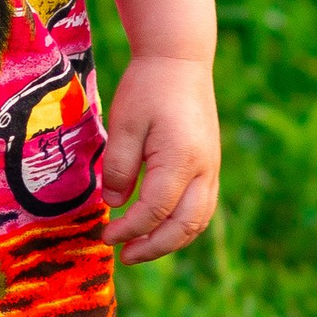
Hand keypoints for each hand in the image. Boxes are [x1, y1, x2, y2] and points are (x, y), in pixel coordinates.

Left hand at [101, 54, 219, 262]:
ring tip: (140, 248)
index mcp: (181, 160)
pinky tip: (159, 227)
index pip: (154, 211)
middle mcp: (204, 170)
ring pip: (198, 221)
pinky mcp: (210, 166)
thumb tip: (114, 204)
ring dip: (170, 240)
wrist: (179, 61)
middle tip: (124, 255)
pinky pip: (202, 207)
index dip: (128, 230)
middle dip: (153, 247)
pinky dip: (182, 226)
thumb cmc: (147, 88)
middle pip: (184, 226)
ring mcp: (212, 169)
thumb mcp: (123, 125)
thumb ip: (117, 167)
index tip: (105, 236)